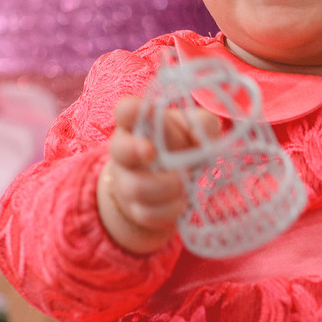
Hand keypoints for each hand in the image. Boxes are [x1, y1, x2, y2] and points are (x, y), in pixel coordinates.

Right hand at [98, 96, 220, 253]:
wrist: (169, 184)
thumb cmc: (181, 147)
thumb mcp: (195, 130)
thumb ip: (202, 123)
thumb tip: (203, 135)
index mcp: (138, 123)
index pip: (125, 110)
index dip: (130, 109)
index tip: (145, 108)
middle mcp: (126, 150)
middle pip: (119, 149)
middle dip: (133, 150)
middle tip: (151, 151)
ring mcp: (127, 181)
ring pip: (137, 187)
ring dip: (165, 185)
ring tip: (184, 182)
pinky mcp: (136, 209)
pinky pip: (149, 212)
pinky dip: (170, 207)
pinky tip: (181, 200)